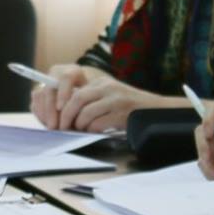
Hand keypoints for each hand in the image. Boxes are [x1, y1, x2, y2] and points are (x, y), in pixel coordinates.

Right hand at [30, 64, 95, 129]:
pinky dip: (40, 114)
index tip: (61, 108)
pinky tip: (47, 124)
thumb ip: (84, 103)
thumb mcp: (91, 98)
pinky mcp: (38, 92)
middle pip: (49, 89)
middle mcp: (57, 74)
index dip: (62, 93)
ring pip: (40, 96)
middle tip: (54, 125)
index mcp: (73, 71)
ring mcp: (45, 82)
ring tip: (52, 127)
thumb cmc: (90, 98)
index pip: (65, 78)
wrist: (83, 94)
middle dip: (50, 109)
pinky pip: (34, 103)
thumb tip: (77, 116)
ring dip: (44, 114)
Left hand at [54, 72, 181, 132]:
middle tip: (62, 127)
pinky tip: (94, 131)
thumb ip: (91, 100)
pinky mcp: (121, 113)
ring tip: (80, 130)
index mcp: (101, 82)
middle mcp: (107, 87)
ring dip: (79, 125)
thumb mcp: (109, 96)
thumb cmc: (129, 107)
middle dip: (66, 116)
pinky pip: (97, 124)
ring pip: (85, 113)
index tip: (57, 116)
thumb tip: (65, 112)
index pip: (74, 91)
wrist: (155, 110)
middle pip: (76, 100)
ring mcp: (115, 99)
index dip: (62, 105)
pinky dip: (91, 130)